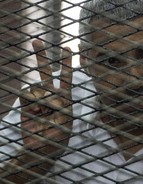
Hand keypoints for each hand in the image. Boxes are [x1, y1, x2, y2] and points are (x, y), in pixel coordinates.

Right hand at [19, 40, 72, 156]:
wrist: (40, 150)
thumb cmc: (58, 138)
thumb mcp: (66, 123)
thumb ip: (59, 106)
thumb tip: (46, 94)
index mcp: (65, 98)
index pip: (66, 77)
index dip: (67, 63)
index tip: (69, 48)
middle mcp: (51, 95)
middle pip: (46, 72)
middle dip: (42, 56)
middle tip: (36, 40)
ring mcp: (37, 99)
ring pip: (35, 86)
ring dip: (39, 97)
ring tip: (42, 112)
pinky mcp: (25, 105)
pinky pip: (26, 95)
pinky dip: (30, 101)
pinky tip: (33, 112)